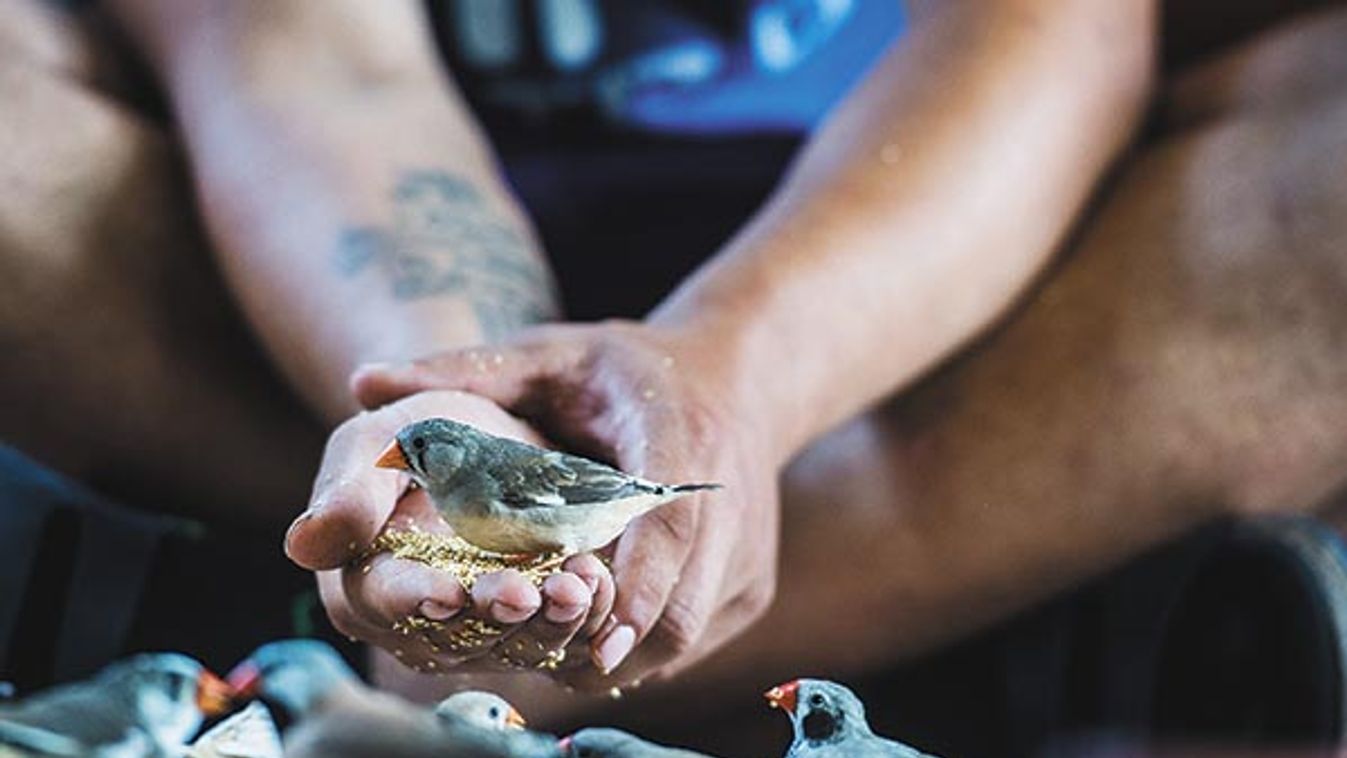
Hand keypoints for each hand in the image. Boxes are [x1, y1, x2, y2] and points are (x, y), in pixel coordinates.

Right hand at [285, 390, 614, 676]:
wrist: (481, 434)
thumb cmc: (411, 435)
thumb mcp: (373, 444)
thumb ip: (347, 491)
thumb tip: (303, 543)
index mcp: (365, 581)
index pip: (383, 602)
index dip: (415, 600)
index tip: (449, 592)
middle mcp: (421, 620)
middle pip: (458, 636)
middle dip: (497, 616)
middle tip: (532, 593)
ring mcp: (482, 631)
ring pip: (516, 645)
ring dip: (551, 622)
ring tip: (581, 585)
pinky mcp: (535, 628)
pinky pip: (562, 637)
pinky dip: (586, 617)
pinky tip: (602, 583)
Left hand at [351, 321, 780, 686]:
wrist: (736, 381)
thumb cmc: (624, 371)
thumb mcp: (551, 354)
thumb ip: (465, 369)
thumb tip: (361, 385)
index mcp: (681, 437)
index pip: (668, 531)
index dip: (633, 590)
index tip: (591, 643)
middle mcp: (731, 503)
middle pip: (681, 606)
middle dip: (609, 646)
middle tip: (533, 663)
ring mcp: (749, 553)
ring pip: (686, 636)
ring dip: (618, 657)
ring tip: (548, 656)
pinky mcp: (753, 587)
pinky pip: (694, 641)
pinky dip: (638, 651)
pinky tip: (586, 639)